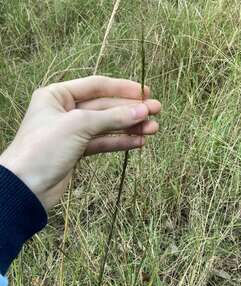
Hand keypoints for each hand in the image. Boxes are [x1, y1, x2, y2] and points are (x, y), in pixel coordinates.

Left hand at [0, 76, 160, 209]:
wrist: (27, 187)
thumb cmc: (45, 148)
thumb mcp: (79, 125)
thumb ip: (112, 117)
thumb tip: (142, 110)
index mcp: (58, 95)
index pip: (97, 86)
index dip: (123, 88)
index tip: (146, 93)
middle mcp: (65, 111)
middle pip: (105, 107)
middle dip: (130, 110)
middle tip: (156, 111)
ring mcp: (72, 132)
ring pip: (106, 126)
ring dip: (129, 127)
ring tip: (153, 129)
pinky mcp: (77, 151)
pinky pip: (102, 142)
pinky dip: (120, 142)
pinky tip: (138, 142)